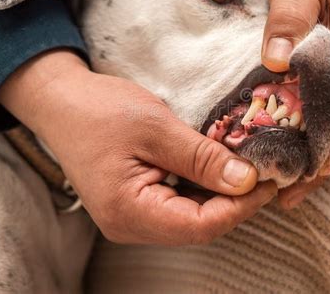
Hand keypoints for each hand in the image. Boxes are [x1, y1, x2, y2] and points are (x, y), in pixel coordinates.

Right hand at [0, 50, 276, 244]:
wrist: (61, 102)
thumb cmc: (101, 109)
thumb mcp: (156, 127)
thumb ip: (201, 158)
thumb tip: (246, 181)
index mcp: (129, 210)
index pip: (201, 226)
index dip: (241, 206)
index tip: (268, 180)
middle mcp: (129, 224)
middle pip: (198, 227)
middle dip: (235, 202)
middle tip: (263, 172)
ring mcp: (131, 216)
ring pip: (190, 219)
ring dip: (221, 195)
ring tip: (245, 168)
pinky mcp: (135, 203)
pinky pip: (178, 206)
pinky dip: (202, 189)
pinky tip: (217, 168)